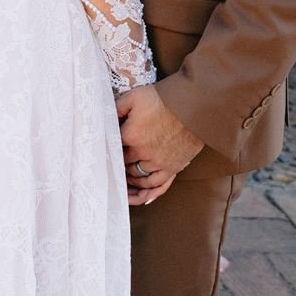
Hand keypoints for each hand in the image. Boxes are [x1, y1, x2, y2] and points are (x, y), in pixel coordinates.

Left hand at [114, 83, 204, 205]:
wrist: (193, 104)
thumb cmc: (163, 99)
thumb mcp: (134, 97)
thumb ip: (116, 108)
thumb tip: (104, 118)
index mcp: (130, 136)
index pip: (112, 150)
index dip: (108, 152)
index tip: (102, 154)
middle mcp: (143, 154)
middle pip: (123, 166)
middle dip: (117, 166)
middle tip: (111, 168)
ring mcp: (159, 163)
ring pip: (138, 178)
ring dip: (129, 181)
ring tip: (124, 180)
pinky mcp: (173, 168)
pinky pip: (158, 188)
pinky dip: (148, 195)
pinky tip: (141, 198)